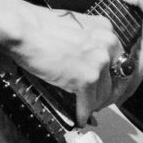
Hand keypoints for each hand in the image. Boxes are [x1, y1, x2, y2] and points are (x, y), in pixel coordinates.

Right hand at [11, 2, 125, 122]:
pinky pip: (89, 104)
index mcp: (105, 29)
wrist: (25, 29)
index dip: (109, 77)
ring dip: (93, 104)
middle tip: (95, 101)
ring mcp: (99, 61)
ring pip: (104, 95)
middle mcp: (108, 43)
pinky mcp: (87, 78)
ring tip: (84, 108)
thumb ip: (87, 42)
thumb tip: (86, 63)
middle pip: (115, 79)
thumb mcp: (75, 26)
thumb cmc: (40, 26)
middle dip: (104, 93)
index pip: (117, 60)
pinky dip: (82, 113)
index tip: (104, 86)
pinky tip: (78, 117)